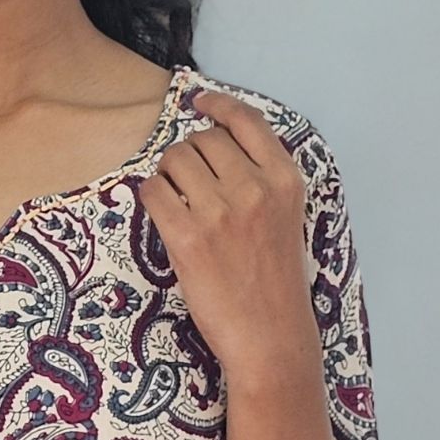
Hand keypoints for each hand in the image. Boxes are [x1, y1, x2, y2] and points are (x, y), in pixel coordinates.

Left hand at [136, 86, 318, 376]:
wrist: (269, 336)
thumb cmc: (276, 283)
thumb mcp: (287, 219)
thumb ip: (262, 180)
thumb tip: (216, 146)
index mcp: (285, 181)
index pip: (247, 121)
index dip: (218, 104)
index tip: (199, 102)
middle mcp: (254, 189)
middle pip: (204, 140)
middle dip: (189, 153)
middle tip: (187, 180)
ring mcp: (220, 213)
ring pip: (175, 159)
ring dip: (168, 172)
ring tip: (176, 198)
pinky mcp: (187, 238)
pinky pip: (153, 191)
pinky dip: (152, 195)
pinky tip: (162, 212)